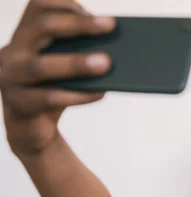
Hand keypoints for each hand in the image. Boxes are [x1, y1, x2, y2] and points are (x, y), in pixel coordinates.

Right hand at [0, 0, 114, 155]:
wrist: (32, 127)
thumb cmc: (53, 89)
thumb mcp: (63, 65)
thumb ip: (78, 53)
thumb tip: (116, 48)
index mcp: (25, 35)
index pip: (38, 6)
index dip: (65, 5)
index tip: (95, 13)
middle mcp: (13, 51)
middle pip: (42, 28)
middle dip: (78, 25)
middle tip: (110, 26)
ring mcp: (12, 78)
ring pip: (42, 66)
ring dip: (76, 63)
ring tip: (106, 63)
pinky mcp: (20, 105)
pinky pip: (49, 98)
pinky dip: (78, 95)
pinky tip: (100, 93)